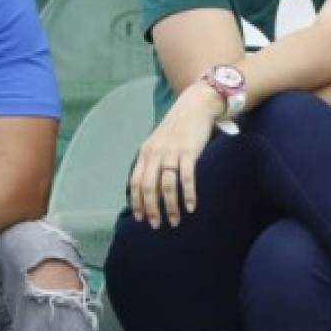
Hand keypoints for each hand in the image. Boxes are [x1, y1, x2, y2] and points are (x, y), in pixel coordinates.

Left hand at [129, 82, 222, 228]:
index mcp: (145, 152)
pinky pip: (186, 178)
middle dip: (151, 209)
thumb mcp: (158, 143)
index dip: (137, 202)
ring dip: (170, 206)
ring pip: (167, 186)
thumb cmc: (177, 128)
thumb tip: (150, 188)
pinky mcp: (188, 152)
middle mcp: (155, 153)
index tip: (141, 218)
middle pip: (149, 187)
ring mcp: (172, 152)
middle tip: (157, 225)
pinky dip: (188, 194)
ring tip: (175, 221)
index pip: (135, 182)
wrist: (195, 106)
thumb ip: (152, 161)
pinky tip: (191, 207)